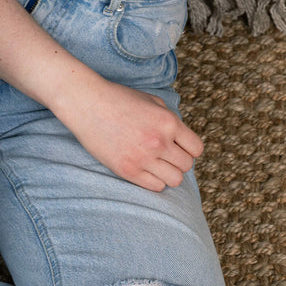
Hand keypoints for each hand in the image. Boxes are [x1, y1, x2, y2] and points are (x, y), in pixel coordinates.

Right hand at [52, 74, 202, 191]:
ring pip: (174, 180)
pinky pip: (156, 186)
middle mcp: (159, 141)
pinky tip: (146, 168)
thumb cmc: (120, 99)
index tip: (180, 146)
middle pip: (186, 166)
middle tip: (166, 154)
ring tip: (157, 163)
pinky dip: (155, 180)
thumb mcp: (152, 101)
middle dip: (179, 160)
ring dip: (168, 172)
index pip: (196, 149)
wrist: (89, 103)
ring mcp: (144, 158)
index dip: (190, 148)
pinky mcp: (128, 170)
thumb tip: (183, 140)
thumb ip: (171, 120)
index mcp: (168, 122)